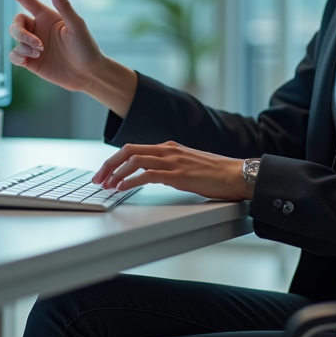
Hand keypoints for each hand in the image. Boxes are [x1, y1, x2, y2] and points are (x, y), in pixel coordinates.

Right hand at [0, 0, 104, 92]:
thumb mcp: (76, 25)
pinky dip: (18, 57)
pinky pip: (13, 55)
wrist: (87, 74)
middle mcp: (38, 28)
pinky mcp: (30, 61)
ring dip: (24, 46)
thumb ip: (63, 5)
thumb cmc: (86, 47)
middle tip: (39, 45)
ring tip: (40, 53)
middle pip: (16, 22)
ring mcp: (33, 45)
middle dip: (21, 33)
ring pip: (14, 39)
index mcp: (47, 15)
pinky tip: (30, 61)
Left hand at [92, 141, 253, 200]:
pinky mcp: (180, 175)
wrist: (237, 174)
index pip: (133, 149)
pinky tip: (123, 188)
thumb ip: (168, 167)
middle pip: (128, 151)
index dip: (114, 161)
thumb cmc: (215, 173)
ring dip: (116, 173)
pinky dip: (131, 180)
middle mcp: (168, 150)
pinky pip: (149, 175)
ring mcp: (174, 161)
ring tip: (107, 186)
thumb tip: (150, 175)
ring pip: (135, 160)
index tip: (104, 173)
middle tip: (98, 179)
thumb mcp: (186, 165)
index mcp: (169, 148)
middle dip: (109, 165)